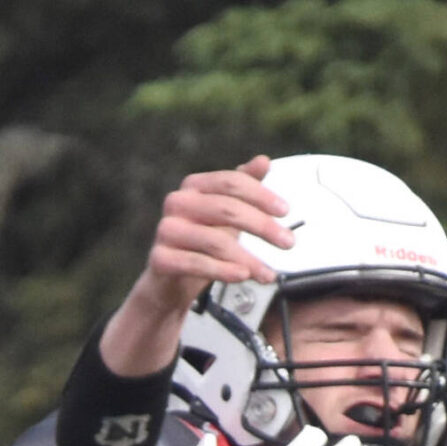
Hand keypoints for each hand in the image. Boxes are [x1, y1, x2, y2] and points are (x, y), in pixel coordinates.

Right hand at [105, 158, 293, 365]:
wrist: (169, 283)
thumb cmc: (199, 244)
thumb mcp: (226, 214)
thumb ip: (244, 187)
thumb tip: (263, 161)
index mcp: (194, 185)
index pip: (232, 182)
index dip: (262, 195)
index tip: (285, 211)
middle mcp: (177, 203)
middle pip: (227, 208)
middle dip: (262, 227)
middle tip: (287, 242)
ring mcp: (166, 231)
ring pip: (215, 241)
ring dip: (248, 259)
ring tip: (268, 273)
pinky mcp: (159, 259)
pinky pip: (197, 264)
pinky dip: (223, 271)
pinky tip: (243, 276)